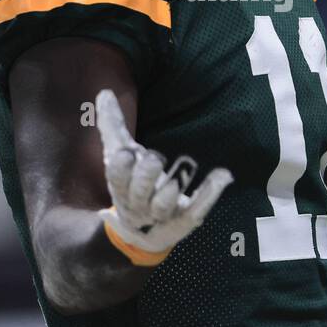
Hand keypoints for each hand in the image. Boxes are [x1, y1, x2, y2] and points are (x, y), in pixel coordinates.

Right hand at [94, 89, 231, 263]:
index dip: (121, 168)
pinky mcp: (185, 221)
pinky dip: (209, 194)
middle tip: (155, 159)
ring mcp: (162, 216)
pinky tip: (223, 175)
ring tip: (178, 178)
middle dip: (146, 176)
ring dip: (170, 191)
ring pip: (162, 206)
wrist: (142, 233)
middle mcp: (139, 204)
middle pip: (139, 193)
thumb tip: (104, 93)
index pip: (117, 178)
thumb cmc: (131, 186)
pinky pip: (196, 210)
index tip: (128, 152)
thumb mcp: (120, 156)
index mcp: (121, 187)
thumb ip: (113, 126)